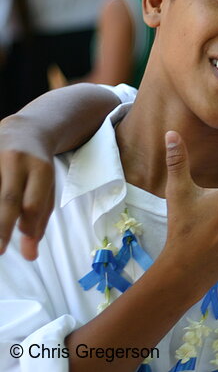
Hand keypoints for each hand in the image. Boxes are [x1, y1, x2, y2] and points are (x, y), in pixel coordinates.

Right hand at [0, 116, 55, 259]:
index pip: (31, 203)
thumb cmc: (37, 169)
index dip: (20, 227)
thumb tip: (31, 256)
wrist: (26, 129)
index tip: (4, 251)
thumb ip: (38, 223)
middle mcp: (17, 160)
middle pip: (7, 198)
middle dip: (0, 226)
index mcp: (40, 169)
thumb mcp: (46, 190)